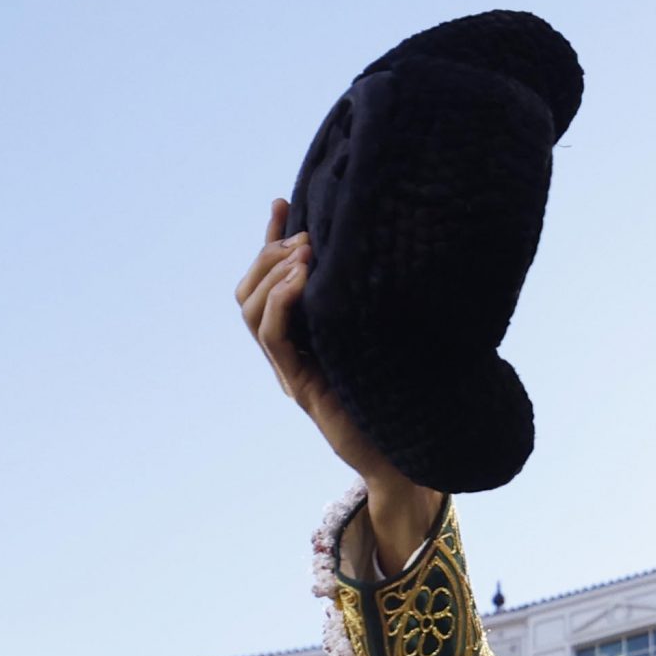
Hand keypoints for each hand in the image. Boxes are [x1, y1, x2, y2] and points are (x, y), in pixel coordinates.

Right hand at [237, 200, 444, 562]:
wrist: (407, 453)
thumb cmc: (404, 394)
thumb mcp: (387, 332)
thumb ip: (376, 300)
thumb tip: (394, 252)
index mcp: (303, 336)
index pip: (268, 281)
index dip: (269, 241)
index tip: (281, 202)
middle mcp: (289, 352)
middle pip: (249, 292)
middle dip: (269, 254)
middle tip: (304, 235)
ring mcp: (290, 370)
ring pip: (251, 311)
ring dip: (273, 274)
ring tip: (304, 252)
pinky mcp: (300, 386)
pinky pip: (272, 338)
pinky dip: (280, 304)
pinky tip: (301, 281)